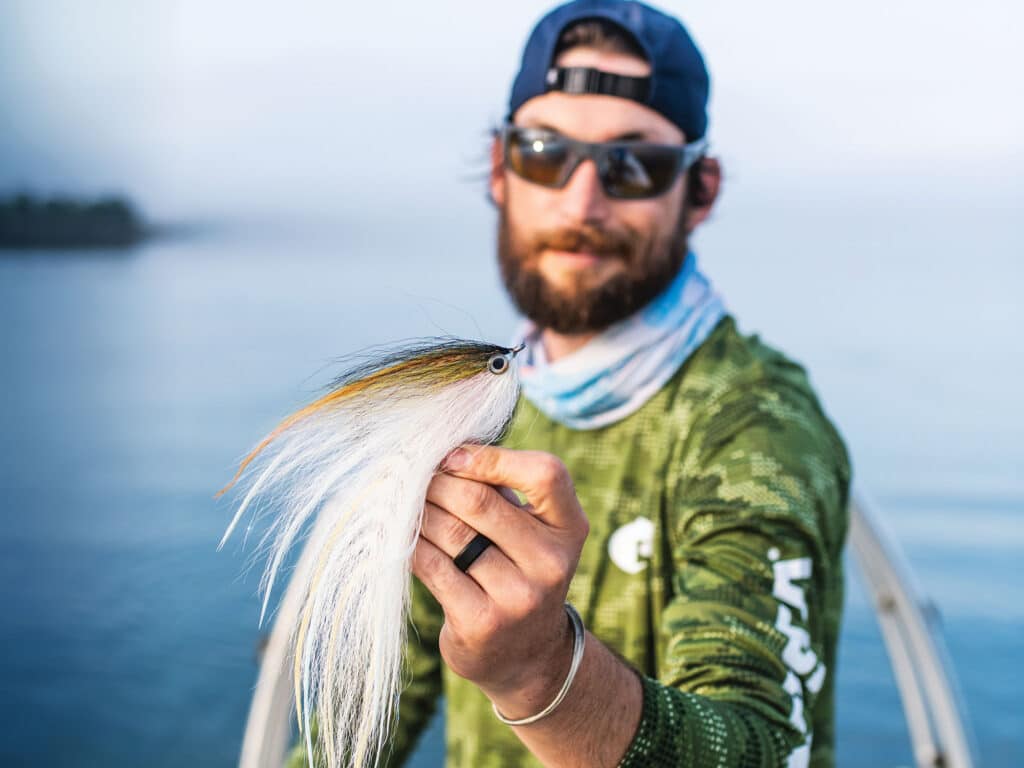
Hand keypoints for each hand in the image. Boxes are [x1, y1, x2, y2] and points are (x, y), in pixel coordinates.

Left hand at [410, 445, 589, 715]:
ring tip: (406, 504)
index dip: (493, 457)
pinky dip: (412, 544)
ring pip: (450, 533)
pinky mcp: (481, 623)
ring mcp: (518, 597)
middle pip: (480, 501)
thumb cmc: (519, 569)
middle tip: (415, 477)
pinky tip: (406, 537)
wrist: (527, 656)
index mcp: (570, 527)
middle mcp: (552, 562)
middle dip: (439, 483)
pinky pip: (432, 566)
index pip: (545, 473)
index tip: (453, 457)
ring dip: (420, 511)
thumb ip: (501, 489)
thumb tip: (445, 446)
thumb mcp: (531, 530)